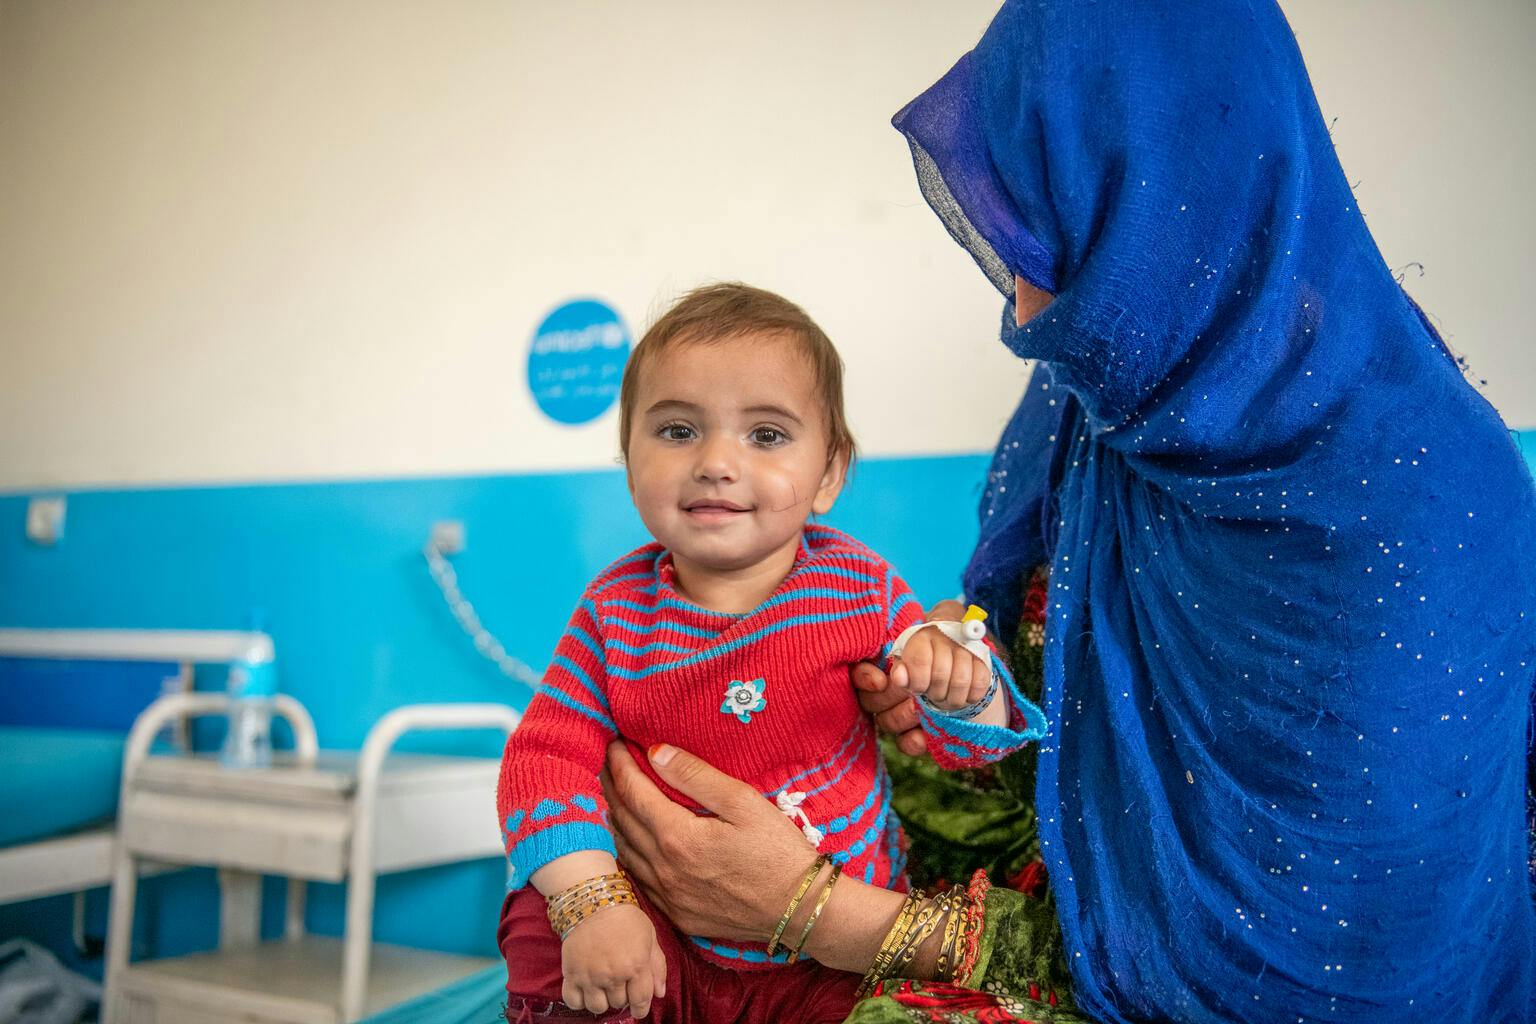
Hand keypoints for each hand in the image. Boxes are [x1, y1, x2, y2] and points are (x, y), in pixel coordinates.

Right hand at [560, 902, 666, 1018]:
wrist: (592, 900)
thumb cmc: (625, 917)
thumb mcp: (650, 936)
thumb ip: (658, 966)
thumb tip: (660, 994)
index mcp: (636, 965)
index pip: (641, 1001)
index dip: (641, 1008)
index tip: (638, 1007)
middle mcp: (613, 975)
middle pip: (619, 1003)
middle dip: (622, 996)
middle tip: (619, 981)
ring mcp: (591, 975)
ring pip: (598, 1007)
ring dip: (602, 1000)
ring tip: (603, 986)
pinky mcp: (571, 973)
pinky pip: (573, 1001)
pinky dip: (579, 1000)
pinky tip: (585, 989)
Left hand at [603, 741, 816, 941]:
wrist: (799, 909)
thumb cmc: (778, 850)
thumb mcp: (742, 801)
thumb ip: (695, 775)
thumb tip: (655, 752)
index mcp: (677, 836)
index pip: (632, 792)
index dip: (620, 765)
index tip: (616, 744)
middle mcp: (663, 868)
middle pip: (621, 820)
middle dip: (612, 786)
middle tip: (609, 763)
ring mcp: (667, 895)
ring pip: (624, 851)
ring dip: (615, 819)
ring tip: (617, 795)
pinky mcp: (677, 914)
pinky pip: (638, 878)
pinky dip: (628, 852)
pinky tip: (633, 840)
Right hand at [851, 599, 966, 754]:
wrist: (976, 675)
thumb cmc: (955, 644)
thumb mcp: (951, 623)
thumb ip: (943, 616)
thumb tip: (939, 623)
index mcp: (888, 661)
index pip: (859, 672)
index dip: (865, 677)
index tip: (882, 680)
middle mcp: (886, 689)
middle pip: (874, 700)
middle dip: (899, 695)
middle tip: (924, 690)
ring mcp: (898, 713)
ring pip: (889, 721)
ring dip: (910, 714)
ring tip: (935, 704)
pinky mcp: (914, 735)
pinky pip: (906, 744)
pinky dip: (916, 741)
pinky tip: (926, 735)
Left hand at [894, 623, 989, 710]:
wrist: (948, 644)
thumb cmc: (923, 661)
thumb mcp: (907, 666)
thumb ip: (900, 673)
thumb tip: (900, 678)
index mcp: (922, 636)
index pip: (920, 660)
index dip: (918, 682)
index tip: (919, 689)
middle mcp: (946, 637)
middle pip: (941, 674)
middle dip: (935, 693)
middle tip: (934, 695)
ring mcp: (967, 647)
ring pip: (961, 681)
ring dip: (952, 698)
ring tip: (947, 697)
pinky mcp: (983, 659)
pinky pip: (980, 684)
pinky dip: (970, 697)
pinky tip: (962, 695)